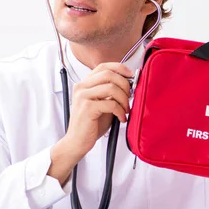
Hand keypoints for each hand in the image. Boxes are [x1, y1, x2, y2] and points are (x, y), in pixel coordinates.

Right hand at [49, 62, 132, 184]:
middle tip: (130, 97)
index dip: (120, 68)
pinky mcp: (87, 108)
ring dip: (124, 99)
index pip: (104, 66)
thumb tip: (130, 84)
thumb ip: (111, 93)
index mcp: (85, 84)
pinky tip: (121, 118)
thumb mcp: (103, 103)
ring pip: (111, 88)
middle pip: (109, 74)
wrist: (77, 142)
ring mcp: (83, 97)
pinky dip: (120, 111)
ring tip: (125, 110)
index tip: (131, 76)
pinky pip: (111, 104)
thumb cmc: (91, 124)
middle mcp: (82, 87)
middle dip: (125, 85)